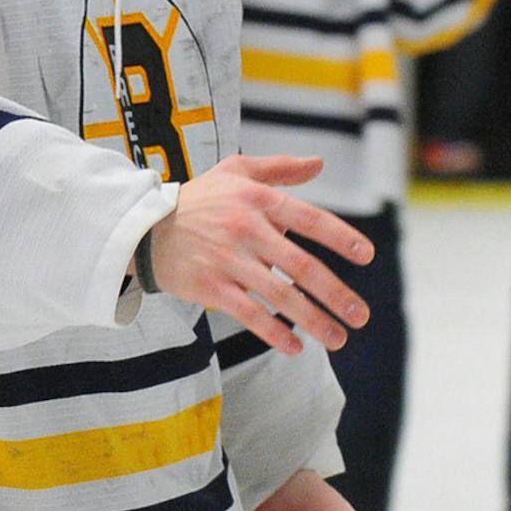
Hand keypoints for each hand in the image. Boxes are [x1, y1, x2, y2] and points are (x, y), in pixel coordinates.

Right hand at [145, 153, 372, 356]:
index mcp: (257, 199)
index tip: (366, 256)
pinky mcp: (211, 287)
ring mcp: (227, 260)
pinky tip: (295, 347)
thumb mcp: (235, 171)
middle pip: (300, 266)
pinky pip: (250, 314)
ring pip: (280, 296)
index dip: (340, 237)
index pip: (308, 218)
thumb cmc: (198, 199)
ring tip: (338, 338)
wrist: (144, 227)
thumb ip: (279, 168)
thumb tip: (319, 163)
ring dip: (314, 320)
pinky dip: (274, 333)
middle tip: (360, 314)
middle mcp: (245, 229)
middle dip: (335, 293)